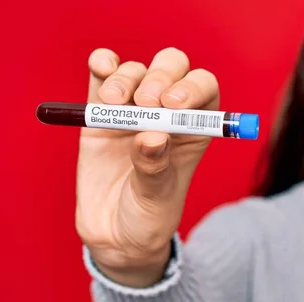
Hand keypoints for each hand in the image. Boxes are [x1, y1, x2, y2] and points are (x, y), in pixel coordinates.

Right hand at [76, 47, 219, 286]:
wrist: (114, 235)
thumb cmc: (148, 216)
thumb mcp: (158, 197)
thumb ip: (155, 167)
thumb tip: (152, 136)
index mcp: (194, 129)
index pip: (204, 89)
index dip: (193, 87)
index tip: (174, 105)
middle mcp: (166, 114)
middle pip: (171, 69)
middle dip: (160, 77)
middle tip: (146, 103)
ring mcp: (132, 110)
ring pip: (136, 71)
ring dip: (126, 78)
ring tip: (114, 104)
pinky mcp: (99, 112)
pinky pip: (102, 76)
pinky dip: (102, 63)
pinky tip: (101, 67)